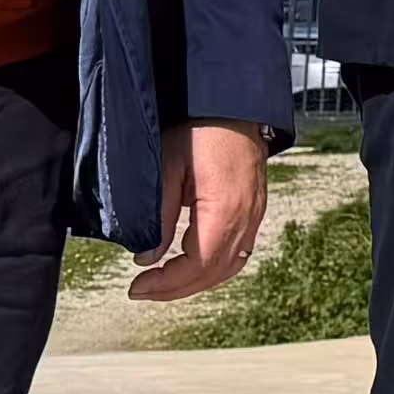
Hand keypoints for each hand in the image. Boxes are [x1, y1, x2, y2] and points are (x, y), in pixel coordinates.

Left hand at [127, 123, 270, 303]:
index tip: (138, 285)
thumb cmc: (199, 128)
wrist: (232, 103)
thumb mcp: (166, 169)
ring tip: (165, 284)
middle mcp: (247, 217)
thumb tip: (147, 258)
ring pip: (230, 266)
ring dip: (196, 281)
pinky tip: (191, 264)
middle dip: (177, 288)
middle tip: (144, 290)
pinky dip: (213, 266)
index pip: (198, 265)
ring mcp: (255, 214)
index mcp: (226, 210)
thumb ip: (159, 218)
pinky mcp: (254, 208)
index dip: (168, 283)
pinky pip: (238, 251)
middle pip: (215, 272)